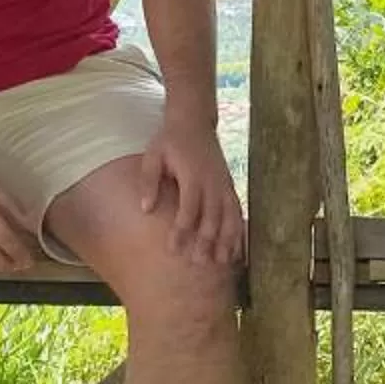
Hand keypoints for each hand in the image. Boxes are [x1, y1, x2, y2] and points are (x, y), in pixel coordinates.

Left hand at [138, 116, 245, 268]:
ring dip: (226, 240)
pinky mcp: (229, 186)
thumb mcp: (153, 155)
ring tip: (222, 262)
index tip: (174, 250)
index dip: (182, 230)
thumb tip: (146, 209)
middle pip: (212, 216)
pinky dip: (238, 230)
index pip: (189, 208)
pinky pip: (237, 211)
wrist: (194, 120)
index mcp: (192, 175)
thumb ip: (149, 181)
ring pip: (230, 216)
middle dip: (206, 241)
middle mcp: (212, 182)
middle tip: (197, 263)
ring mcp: (224, 184)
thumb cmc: (170, 140)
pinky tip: (237, 249)